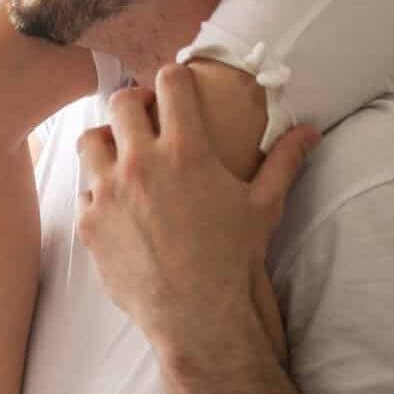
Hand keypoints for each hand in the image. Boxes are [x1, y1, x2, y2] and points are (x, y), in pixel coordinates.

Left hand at [74, 66, 316, 352]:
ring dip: (106, 141)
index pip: (170, 83)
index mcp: (185, 150)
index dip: (173, 78)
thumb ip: (283, 161)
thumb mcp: (263, 206)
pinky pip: (84, 191)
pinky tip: (116, 204)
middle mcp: (141, 163)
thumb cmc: (234, 259)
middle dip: (134, 103)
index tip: (176, 86)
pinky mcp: (89, 223)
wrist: (198, 315)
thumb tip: (309, 131)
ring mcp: (108, 192)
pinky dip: (97, 191)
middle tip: (145, 116)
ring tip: (122, 155)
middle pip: (121, 103)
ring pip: (90, 141)